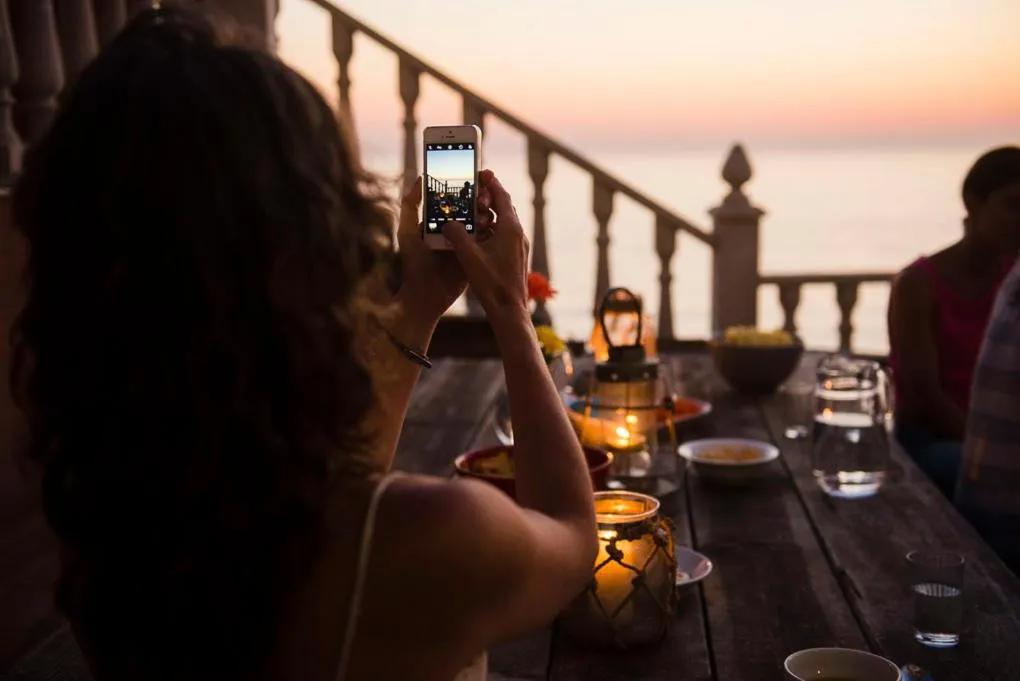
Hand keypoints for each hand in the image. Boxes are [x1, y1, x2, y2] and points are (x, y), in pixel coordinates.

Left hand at [394, 178, 492, 325]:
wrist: (424, 296)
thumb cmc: (413, 264)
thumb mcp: (407, 231)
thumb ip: (410, 204)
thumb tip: (421, 178)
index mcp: (440, 219)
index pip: (456, 195)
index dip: (469, 182)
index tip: (479, 173)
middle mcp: (455, 228)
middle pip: (473, 205)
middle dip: (482, 196)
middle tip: (482, 197)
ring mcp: (467, 242)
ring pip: (483, 220)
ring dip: (486, 213)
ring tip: (483, 213)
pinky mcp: (477, 255)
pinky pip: (488, 240)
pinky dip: (491, 232)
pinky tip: (490, 227)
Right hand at [444, 170, 530, 325]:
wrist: (510, 311)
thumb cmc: (492, 284)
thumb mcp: (468, 256)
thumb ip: (456, 234)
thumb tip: (447, 222)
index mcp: (510, 228)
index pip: (501, 195)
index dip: (490, 182)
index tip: (481, 172)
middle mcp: (518, 234)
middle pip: (504, 206)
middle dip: (488, 196)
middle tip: (473, 192)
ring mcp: (519, 246)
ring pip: (504, 221)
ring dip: (489, 214)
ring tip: (473, 213)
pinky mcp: (516, 257)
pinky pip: (504, 235)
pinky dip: (492, 228)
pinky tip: (479, 237)